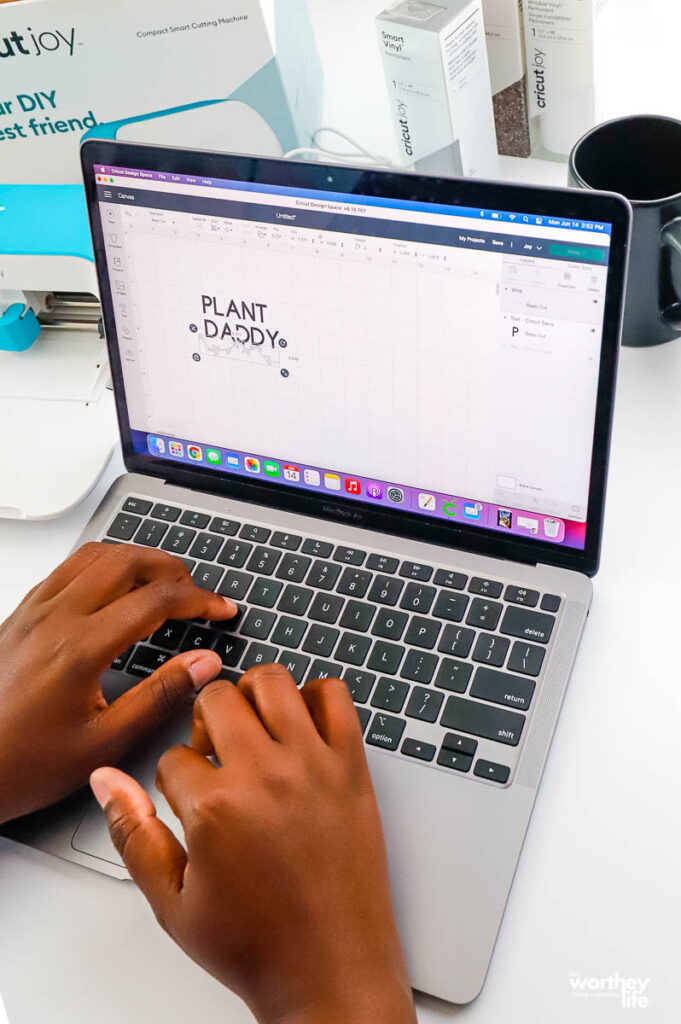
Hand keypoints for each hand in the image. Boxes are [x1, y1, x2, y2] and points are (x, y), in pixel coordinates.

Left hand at [0, 542, 234, 824]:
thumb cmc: (23, 764)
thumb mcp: (104, 741)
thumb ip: (160, 696)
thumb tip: (203, 664)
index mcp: (79, 649)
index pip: (156, 601)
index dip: (200, 600)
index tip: (221, 609)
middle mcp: (55, 618)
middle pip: (127, 560)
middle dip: (172, 568)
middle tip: (197, 593)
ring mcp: (34, 611)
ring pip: (95, 555)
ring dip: (137, 559)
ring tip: (162, 583)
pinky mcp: (21, 613)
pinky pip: (68, 568)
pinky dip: (103, 565)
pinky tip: (115, 588)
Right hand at [91, 665, 416, 1023]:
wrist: (331, 972)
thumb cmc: (258, 945)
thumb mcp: (172, 903)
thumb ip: (133, 834)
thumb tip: (107, 781)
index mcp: (215, 808)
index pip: (171, 756)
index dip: (173, 780)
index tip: (191, 805)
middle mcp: (265, 774)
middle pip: (217, 699)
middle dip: (204, 724)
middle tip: (215, 759)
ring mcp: (314, 765)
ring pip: (272, 681)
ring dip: (252, 699)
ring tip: (254, 736)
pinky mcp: (352, 767)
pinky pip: (336, 696)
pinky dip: (316, 698)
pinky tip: (301, 731)